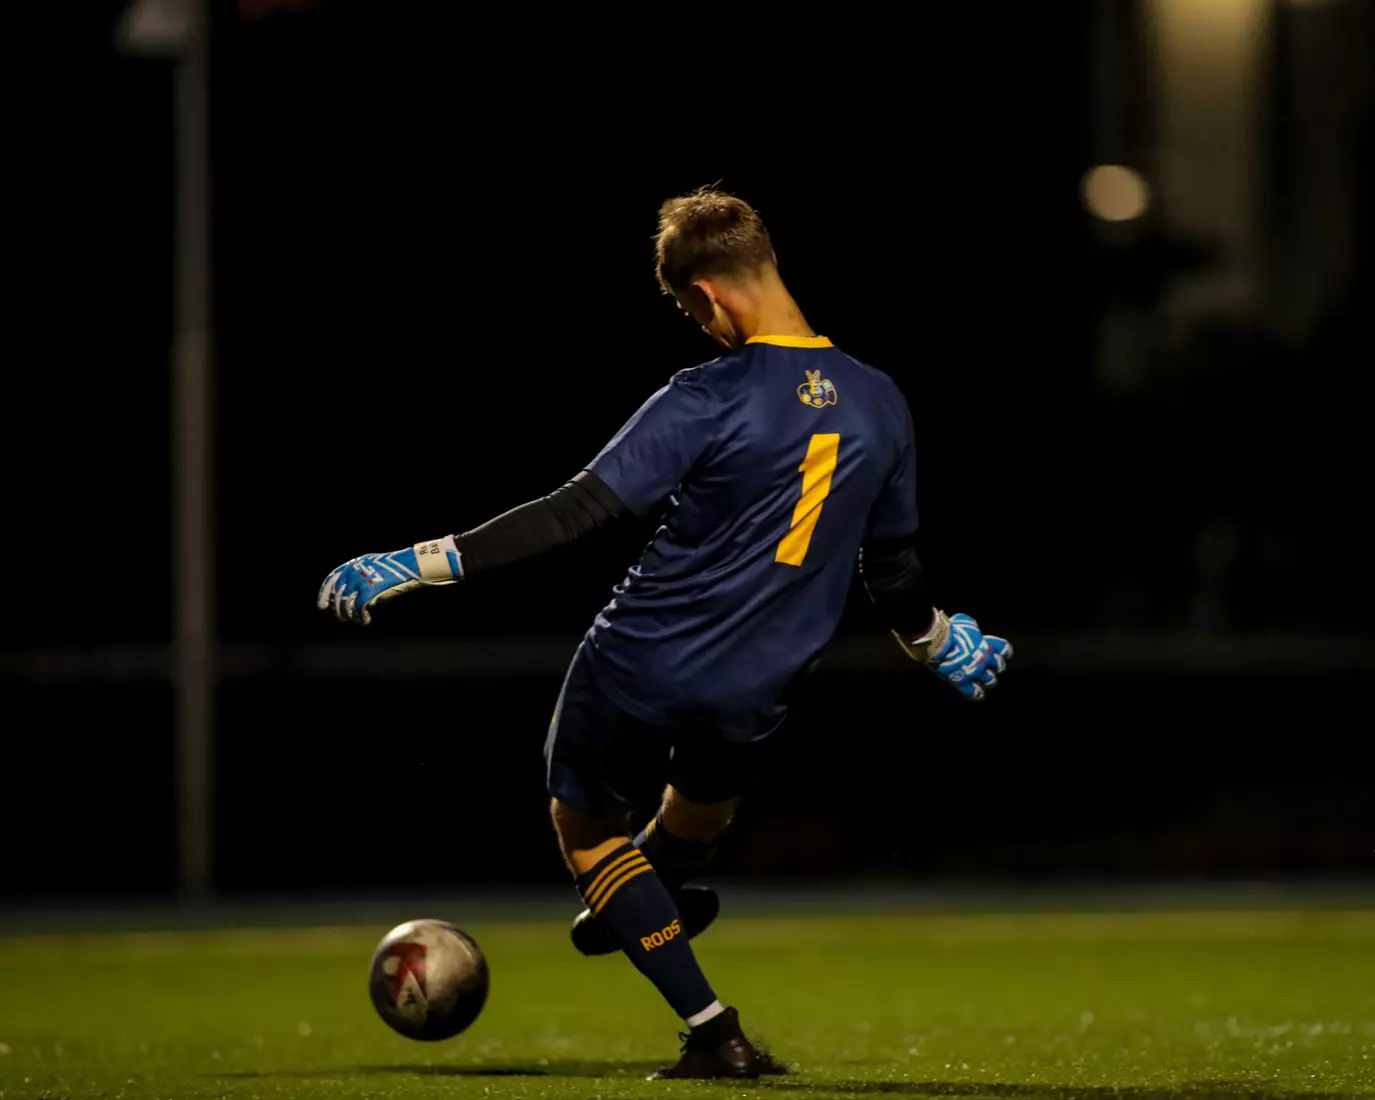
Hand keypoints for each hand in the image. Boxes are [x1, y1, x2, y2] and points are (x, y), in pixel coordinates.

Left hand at [317, 536, 462, 625]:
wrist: (410, 565)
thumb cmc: (396, 566)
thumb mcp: (374, 565)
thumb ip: (361, 575)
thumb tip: (351, 592)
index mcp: (353, 564)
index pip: (332, 579)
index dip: (325, 593)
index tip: (322, 605)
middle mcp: (353, 572)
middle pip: (337, 594)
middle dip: (337, 608)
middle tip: (340, 618)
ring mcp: (359, 582)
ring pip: (346, 604)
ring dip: (348, 615)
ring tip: (353, 620)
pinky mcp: (368, 592)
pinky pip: (359, 609)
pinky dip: (362, 617)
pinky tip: (366, 621)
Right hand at [896, 611, 1011, 700]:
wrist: (938, 642)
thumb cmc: (950, 629)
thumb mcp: (965, 622)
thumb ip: (972, 628)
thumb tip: (972, 630)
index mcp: (987, 644)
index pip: (1005, 649)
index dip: (1003, 651)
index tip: (997, 651)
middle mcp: (985, 659)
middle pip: (1000, 667)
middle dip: (997, 666)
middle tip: (987, 665)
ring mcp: (975, 672)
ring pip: (991, 681)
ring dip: (989, 680)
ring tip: (983, 679)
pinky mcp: (963, 682)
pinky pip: (974, 693)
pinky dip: (977, 694)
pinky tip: (975, 693)